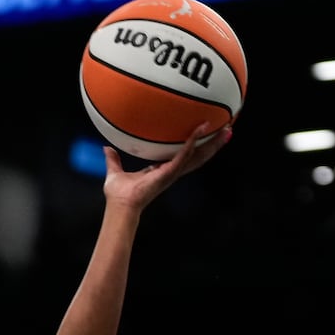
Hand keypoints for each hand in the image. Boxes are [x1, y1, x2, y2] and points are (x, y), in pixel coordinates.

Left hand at [103, 120, 231, 210]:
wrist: (120, 205)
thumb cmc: (118, 194)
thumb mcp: (115, 171)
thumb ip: (113, 160)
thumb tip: (106, 147)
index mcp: (164, 169)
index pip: (185, 155)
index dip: (197, 145)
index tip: (206, 134)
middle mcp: (172, 171)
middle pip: (199, 155)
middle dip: (214, 143)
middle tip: (227, 128)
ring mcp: (173, 172)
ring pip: (199, 155)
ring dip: (213, 143)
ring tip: (227, 129)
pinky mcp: (170, 172)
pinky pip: (184, 154)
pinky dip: (192, 141)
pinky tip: (201, 128)